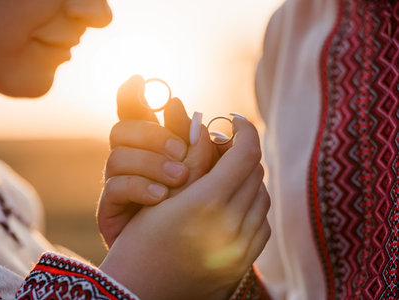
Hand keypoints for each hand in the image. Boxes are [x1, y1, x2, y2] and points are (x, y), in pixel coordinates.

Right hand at [98, 75, 215, 246]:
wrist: (167, 268)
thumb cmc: (189, 220)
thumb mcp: (198, 179)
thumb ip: (196, 148)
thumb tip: (195, 115)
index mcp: (150, 150)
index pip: (134, 113)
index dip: (131, 93)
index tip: (137, 78)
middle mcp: (128, 162)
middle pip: (122, 128)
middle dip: (153, 135)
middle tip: (180, 150)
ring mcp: (115, 184)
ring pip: (116, 154)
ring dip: (150, 163)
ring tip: (178, 180)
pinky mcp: (107, 208)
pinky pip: (114, 187)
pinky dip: (139, 188)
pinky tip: (159, 197)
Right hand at [100, 116, 270, 299]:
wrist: (140, 294)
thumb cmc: (139, 243)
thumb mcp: (160, 196)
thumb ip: (190, 160)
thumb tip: (205, 125)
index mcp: (207, 203)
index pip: (245, 153)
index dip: (244, 130)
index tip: (234, 119)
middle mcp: (232, 226)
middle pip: (256, 172)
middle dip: (242, 154)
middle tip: (224, 148)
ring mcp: (242, 248)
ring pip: (263, 196)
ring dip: (248, 181)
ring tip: (226, 177)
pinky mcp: (244, 263)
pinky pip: (262, 223)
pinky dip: (251, 207)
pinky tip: (231, 206)